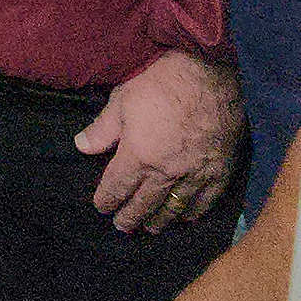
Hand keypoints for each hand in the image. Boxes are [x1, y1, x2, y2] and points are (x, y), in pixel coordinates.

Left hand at [74, 50, 243, 233]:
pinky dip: (194, 212)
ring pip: (174, 208)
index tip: (101, 207)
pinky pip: (205, 201)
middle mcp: (166, 172)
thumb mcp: (122, 101)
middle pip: (144, 205)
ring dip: (160, 220)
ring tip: (151, 228)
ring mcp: (195, 174)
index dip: (106, 200)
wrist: (211, 73)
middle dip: (129, 217)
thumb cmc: (162, 82)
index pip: (117, 188)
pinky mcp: (219, 170)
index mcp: (138, 156)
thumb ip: (102, 129)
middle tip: (122, 226)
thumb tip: (81, 146)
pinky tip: (187, 216)